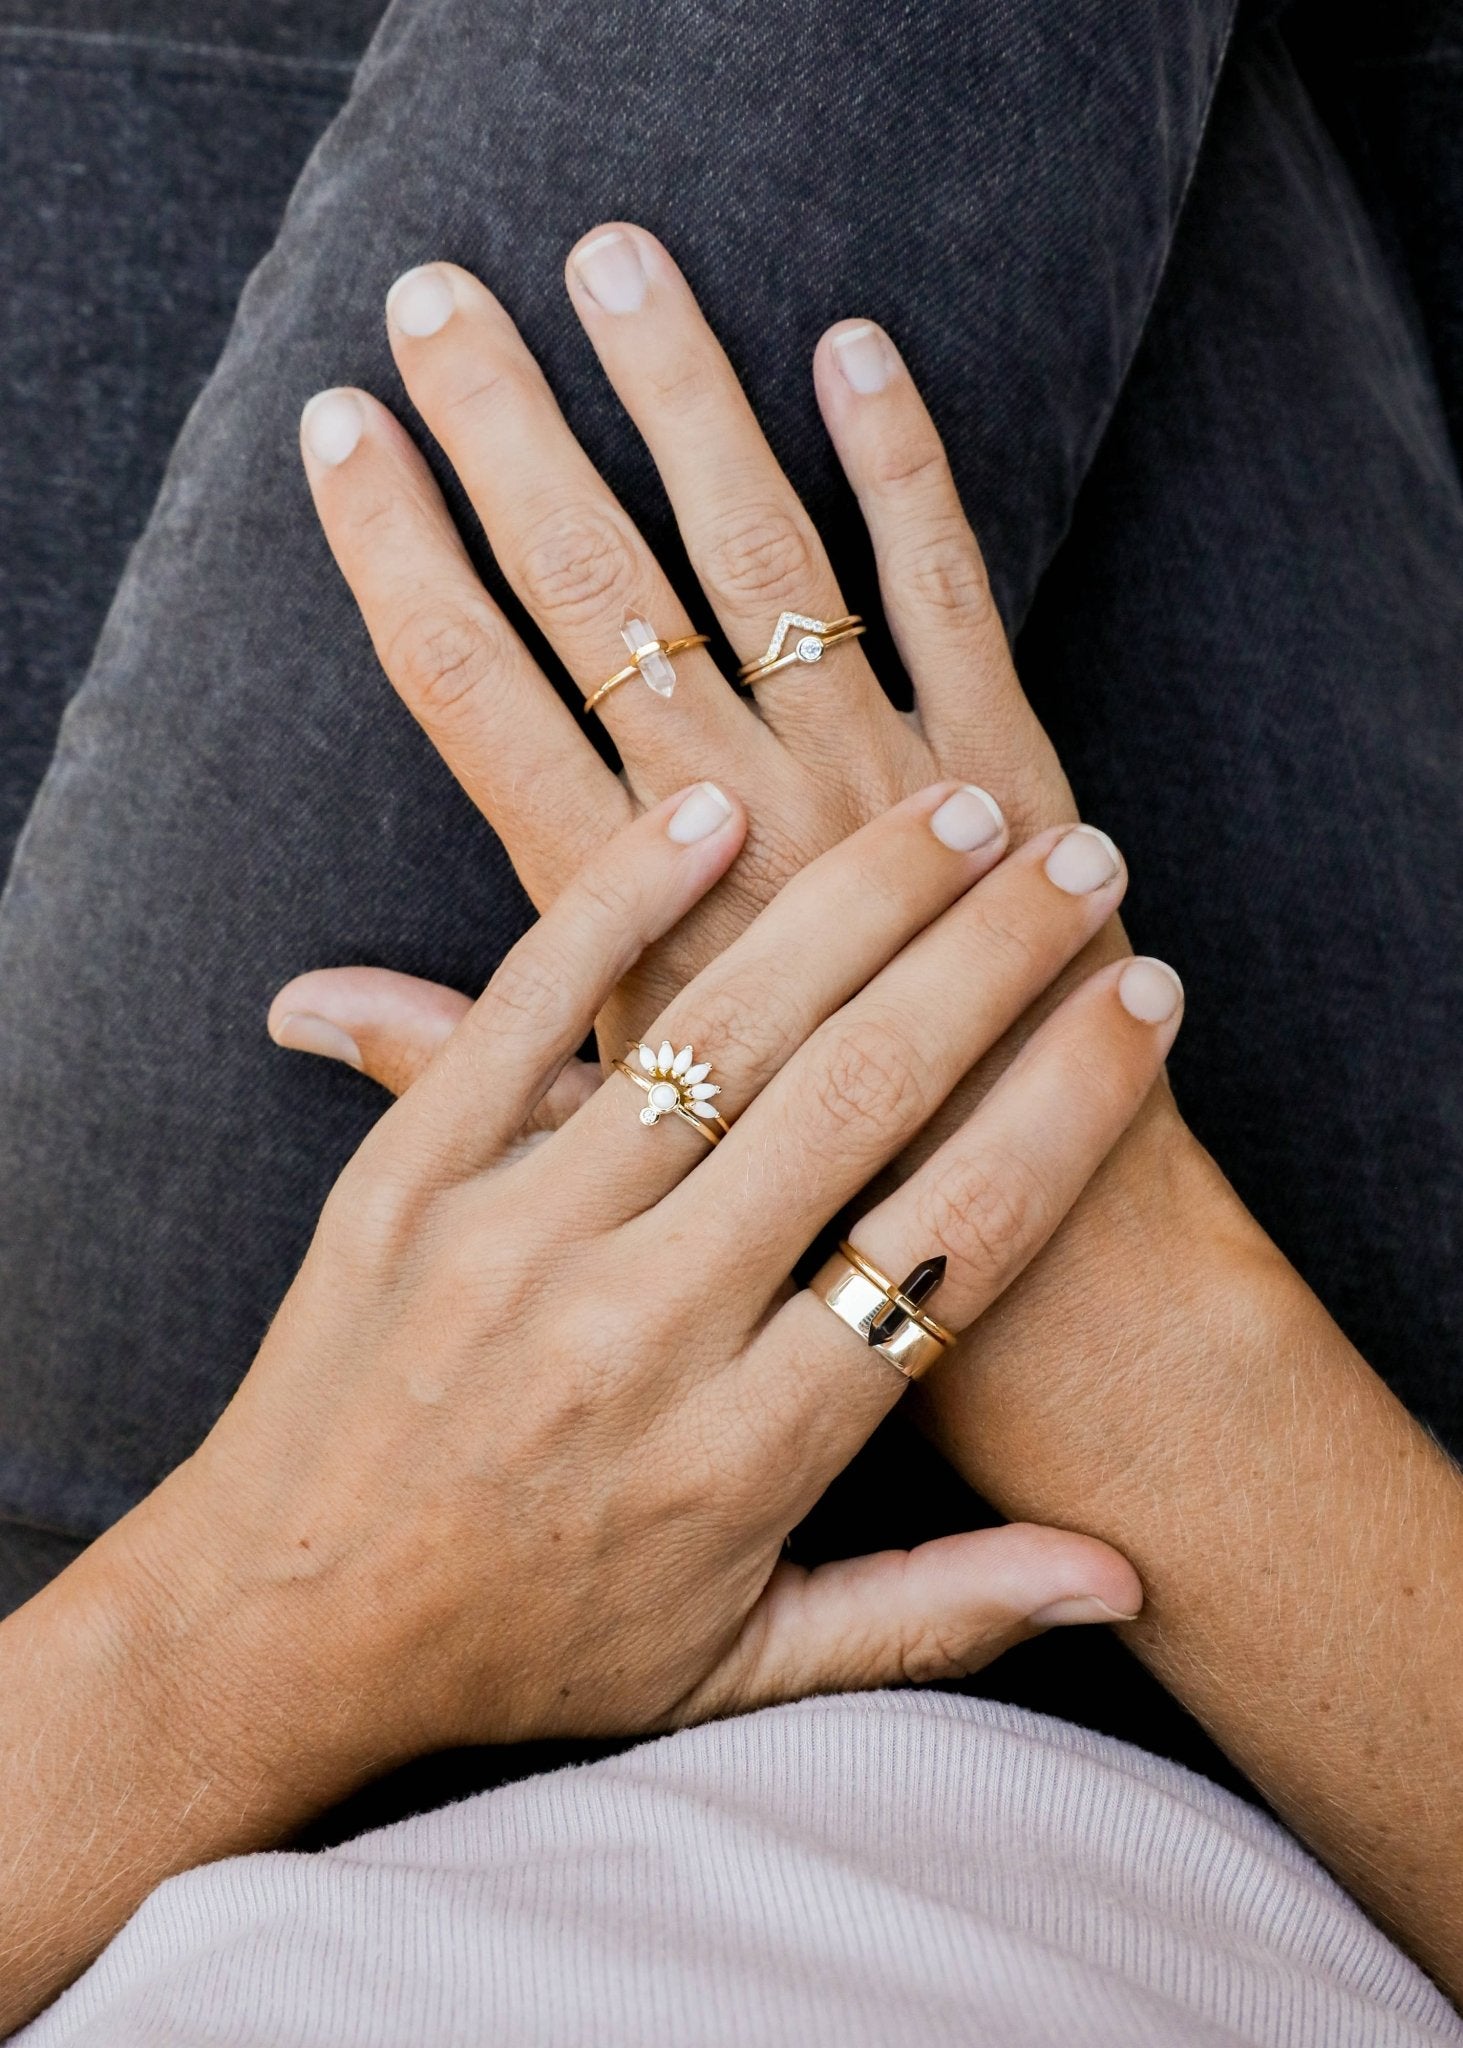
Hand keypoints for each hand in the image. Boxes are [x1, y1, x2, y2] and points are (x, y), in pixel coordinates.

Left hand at [148, 786, 1172, 1769]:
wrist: (278, 1631)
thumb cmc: (529, 1642)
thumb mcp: (744, 1662)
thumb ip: (936, 1613)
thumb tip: (1122, 1576)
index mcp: (746, 1449)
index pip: (957, 1233)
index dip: (1073, 1102)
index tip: (1144, 1000)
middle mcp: (642, 1330)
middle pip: (861, 1095)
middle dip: (995, 960)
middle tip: (1081, 862)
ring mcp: (514, 1240)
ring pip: (721, 1031)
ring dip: (855, 901)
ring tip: (958, 815)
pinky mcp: (405, 1178)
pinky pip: (524, 1007)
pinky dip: (622, 897)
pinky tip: (718, 811)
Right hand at [288, 230, 1106, 1124]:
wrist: (1045, 1248)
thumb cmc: (807, 1207)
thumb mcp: (609, 1141)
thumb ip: (455, 1056)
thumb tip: (297, 1006)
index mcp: (628, 909)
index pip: (472, 691)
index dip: (397, 551)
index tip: (345, 435)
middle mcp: (742, 820)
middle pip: (594, 587)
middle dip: (506, 430)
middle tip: (441, 299)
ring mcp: (879, 779)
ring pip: (759, 550)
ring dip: (683, 395)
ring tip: (614, 265)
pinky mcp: (1009, 765)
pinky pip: (948, 588)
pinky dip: (906, 467)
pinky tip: (854, 348)